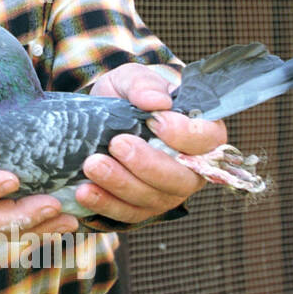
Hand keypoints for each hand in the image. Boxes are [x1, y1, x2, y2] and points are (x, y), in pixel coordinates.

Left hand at [78, 63, 226, 223]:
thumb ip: (144, 84)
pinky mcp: (139, 207)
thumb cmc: (128, 97)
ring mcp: (165, 193)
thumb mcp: (131, 79)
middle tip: (117, 144)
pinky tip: (84, 191)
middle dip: (147, 165)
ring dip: (121, 185)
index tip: (156, 122)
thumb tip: (156, 101)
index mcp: (199, 134)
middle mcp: (190, 170)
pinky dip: (105, 204)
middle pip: (181, 179)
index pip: (208, 140)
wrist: (100, 118)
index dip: (185, 135)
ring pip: (152, 199)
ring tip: (92, 165)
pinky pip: (127, 214)